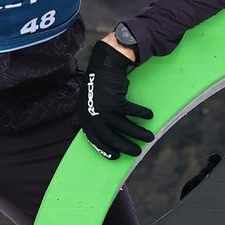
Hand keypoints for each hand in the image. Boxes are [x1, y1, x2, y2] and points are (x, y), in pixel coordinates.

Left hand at [81, 44, 152, 159]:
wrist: (103, 67)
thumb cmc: (94, 87)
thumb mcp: (82, 104)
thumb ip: (80, 118)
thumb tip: (74, 130)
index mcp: (85, 120)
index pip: (95, 141)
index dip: (106, 150)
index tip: (116, 157)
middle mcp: (94, 118)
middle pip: (113, 139)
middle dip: (127, 147)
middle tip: (137, 152)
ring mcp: (105, 111)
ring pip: (127, 128)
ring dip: (140, 134)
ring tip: (150, 137)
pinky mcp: (117, 102)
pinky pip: (133, 112)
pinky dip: (143, 114)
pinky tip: (149, 116)